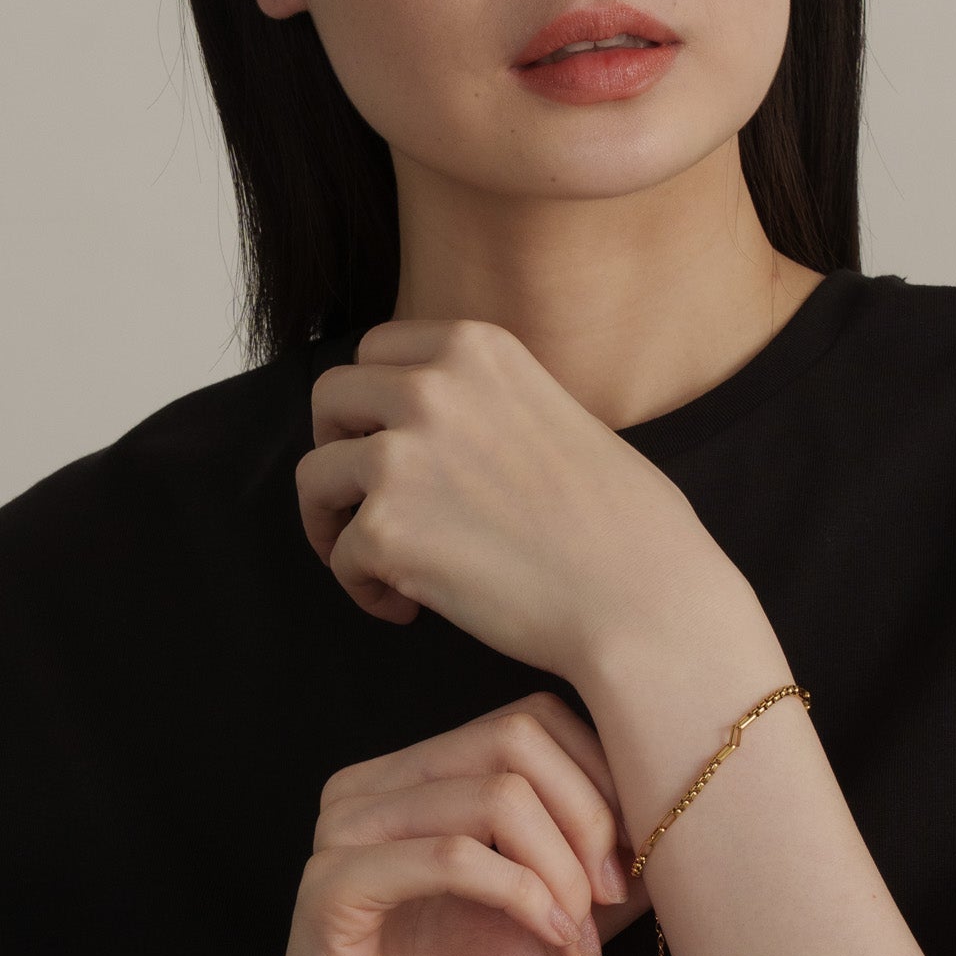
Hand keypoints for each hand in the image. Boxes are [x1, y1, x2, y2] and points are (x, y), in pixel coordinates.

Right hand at [233, 691, 651, 955]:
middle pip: (516, 739)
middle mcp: (375, 783)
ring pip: (494, 794)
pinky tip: (551, 938)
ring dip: (561, 867)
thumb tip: (688, 824)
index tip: (638, 858)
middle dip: (587, 817)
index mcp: (418, 774)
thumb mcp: (549, 922)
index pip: (532, 720)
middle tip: (614, 897)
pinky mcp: (333, 885)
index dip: (600, 779)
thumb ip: (601, 870)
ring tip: (578, 931)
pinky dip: (520, 893)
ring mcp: (347, 827)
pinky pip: (450, 855)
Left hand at [294, 316, 721, 682]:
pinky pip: (339, 559)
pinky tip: (411, 607)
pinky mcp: (384, 530)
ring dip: (335, 523)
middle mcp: (429, 388)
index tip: (382, 438)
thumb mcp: (556, 412)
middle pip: (329, 399)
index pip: (377, 348)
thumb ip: (488, 404)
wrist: (640, 595)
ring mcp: (400, 457)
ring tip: (381, 564)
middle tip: (364, 496)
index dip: (370, 400)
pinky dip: (365, 589)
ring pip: (315, 479)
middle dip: (337, 448)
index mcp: (476, 349)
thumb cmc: (623, 522)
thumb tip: (437, 431)